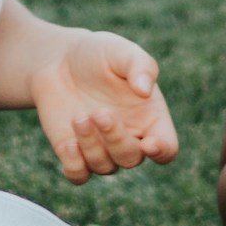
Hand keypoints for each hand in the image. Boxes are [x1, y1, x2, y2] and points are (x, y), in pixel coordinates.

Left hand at [30, 29, 178, 182]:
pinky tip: (68, 142)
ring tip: (78, 117)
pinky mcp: (74, 154)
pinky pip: (78, 175)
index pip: (167, 148)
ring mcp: (102, 149)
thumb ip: (139, 65)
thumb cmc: (97, 54)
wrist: (57, 61)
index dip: (162, 151)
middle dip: (116, 139)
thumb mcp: (120, 51)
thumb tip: (145, 90)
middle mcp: (129, 138)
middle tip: (99, 112)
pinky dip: (74, 165)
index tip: (149, 144)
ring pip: (105, 166)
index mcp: (150, 117)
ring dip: (91, 145)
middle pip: (132, 158)